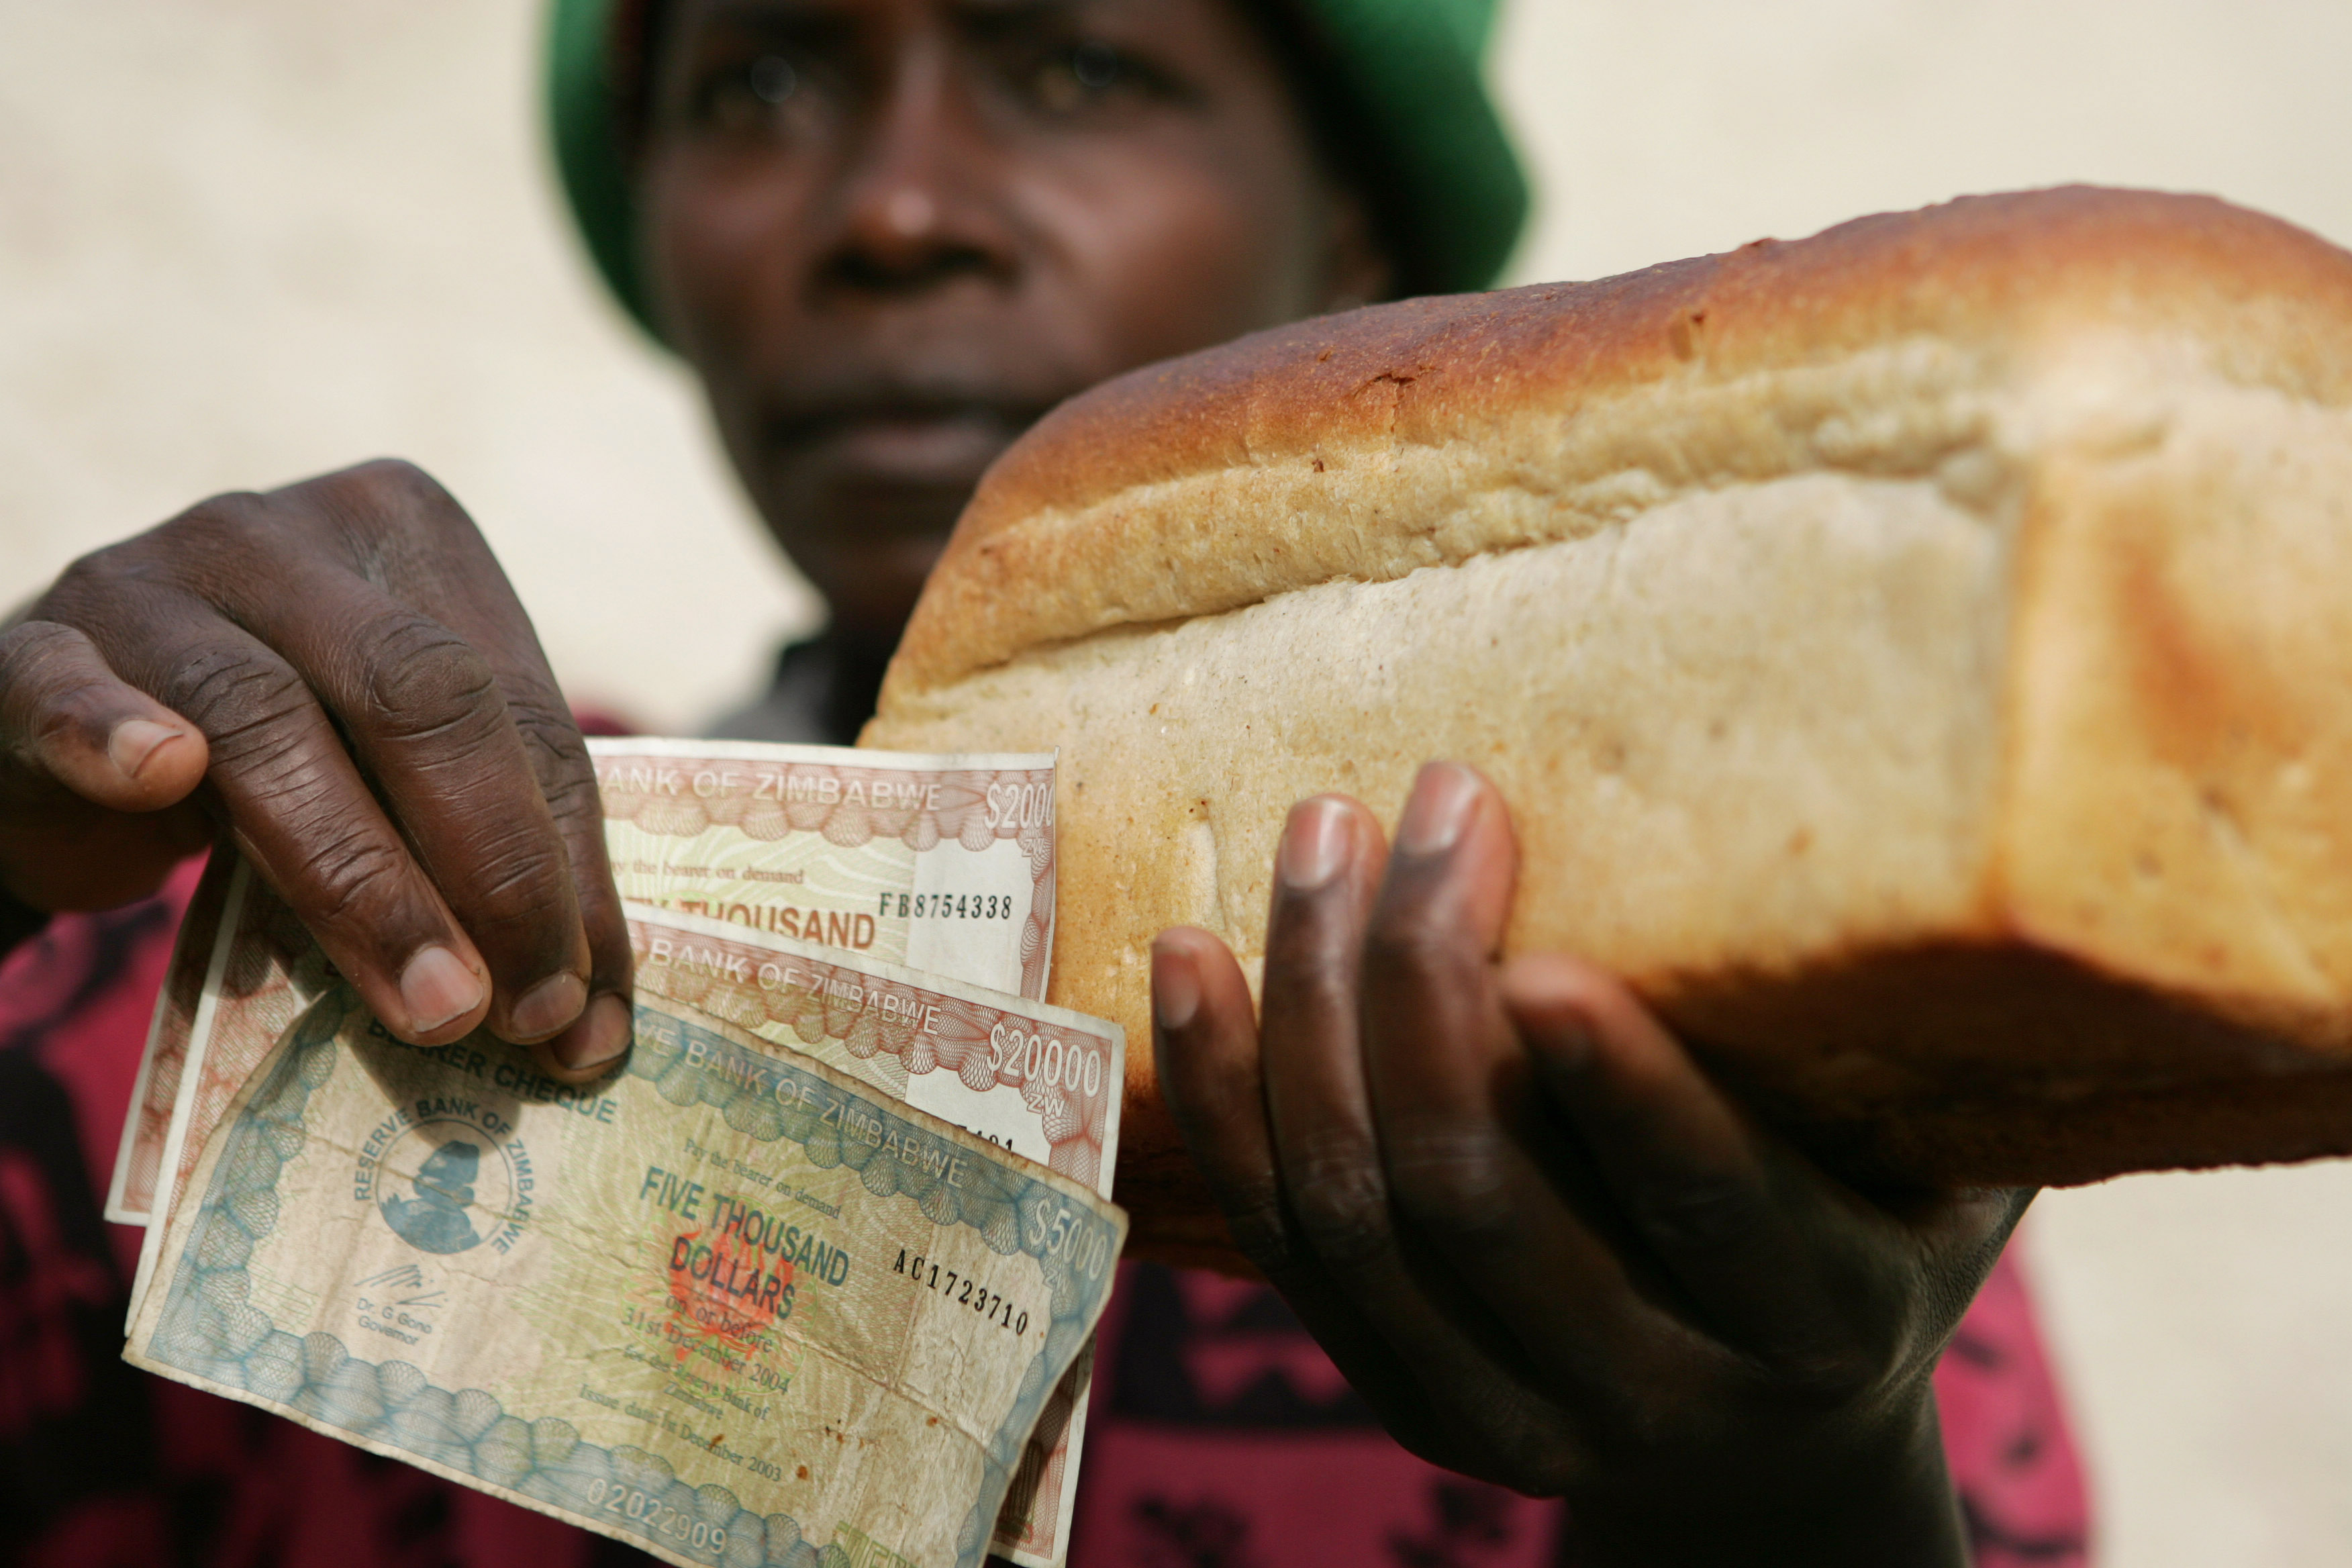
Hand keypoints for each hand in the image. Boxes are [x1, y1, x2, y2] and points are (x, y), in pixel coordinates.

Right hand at [0, 460, 631, 1078]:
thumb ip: (485, 858)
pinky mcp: (36, 648)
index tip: (586, 1007)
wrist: (63, 726)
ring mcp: (156, 578)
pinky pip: (70, 687)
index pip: (521, 707)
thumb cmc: (273, 755)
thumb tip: (585, 1021)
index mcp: (408, 536)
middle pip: (418, 694)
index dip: (566, 865)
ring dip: (361, 878)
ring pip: (268, 718)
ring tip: (428, 1004)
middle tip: (514, 1011)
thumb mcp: (389, 780)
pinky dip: (112, 734)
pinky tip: (157, 778)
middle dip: (488, 868)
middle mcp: (289, 534)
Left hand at [1151, 762, 2029, 1566]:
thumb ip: (1907, 1036)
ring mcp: (1508, 1413)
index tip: (1544, 959)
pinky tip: (1193, 958)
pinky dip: (1227, 1095)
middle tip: (1434, 808)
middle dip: (1428, 986)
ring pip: (1355, 1214)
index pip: (1707, 1206)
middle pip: (1479, 1194)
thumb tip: (1924, 800)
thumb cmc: (1873, 1229)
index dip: (1622, 1093)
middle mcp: (1657, 1390)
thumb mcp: (1941, 1150)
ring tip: (1317, 840)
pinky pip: (1282, 1243)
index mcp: (1819, 1319)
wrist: (1774, 1448)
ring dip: (1312, 1013)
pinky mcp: (1402, 1395)